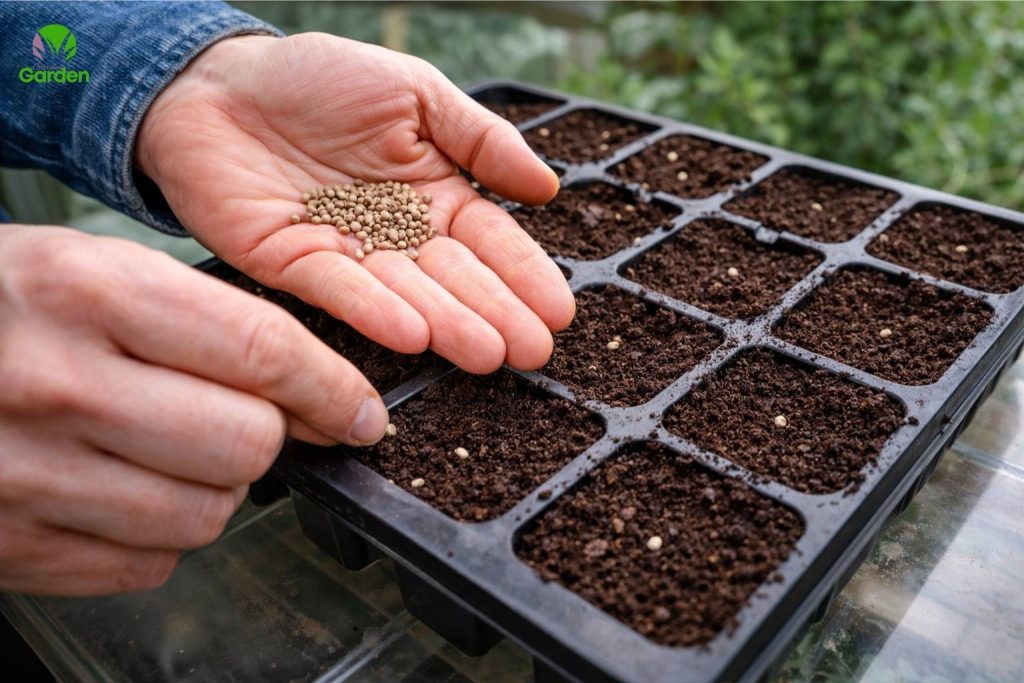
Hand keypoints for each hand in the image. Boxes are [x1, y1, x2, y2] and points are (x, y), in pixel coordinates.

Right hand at [0, 225, 388, 593]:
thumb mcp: (88, 269)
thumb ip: (199, 320)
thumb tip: (308, 389)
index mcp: (84, 291)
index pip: (260, 351)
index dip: (333, 388)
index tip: (361, 412)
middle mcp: (55, 384)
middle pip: (246, 445)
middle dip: (273, 438)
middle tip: (254, 421)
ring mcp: (24, 474)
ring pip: (205, 515)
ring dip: (217, 489)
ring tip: (175, 452)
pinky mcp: (8, 543)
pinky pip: (146, 565)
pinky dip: (159, 535)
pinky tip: (124, 490)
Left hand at [136, 33, 572, 373]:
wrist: (219, 82)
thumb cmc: (321, 80)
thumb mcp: (415, 93)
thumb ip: (480, 139)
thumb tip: (548, 187)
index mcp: (434, 195)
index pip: (490, 242)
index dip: (525, 276)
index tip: (559, 313)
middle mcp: (396, 234)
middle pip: (455, 279)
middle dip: (496, 315)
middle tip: (532, 353)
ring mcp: (347, 253)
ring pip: (405, 295)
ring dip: (447, 325)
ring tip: (487, 354)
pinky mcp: (292, 264)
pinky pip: (338, 290)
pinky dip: (374, 312)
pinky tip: (414, 335)